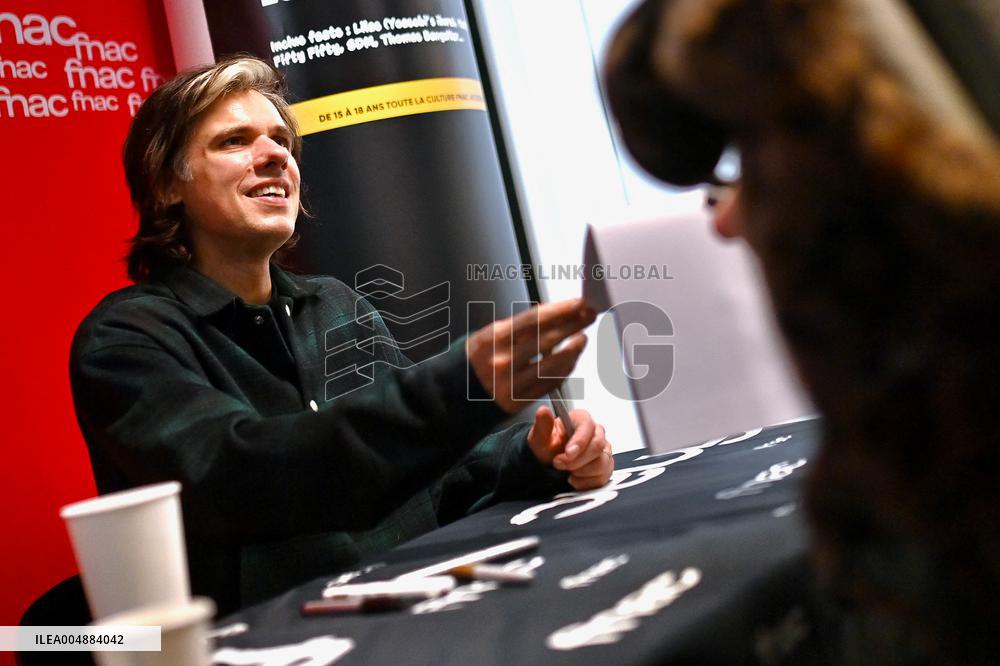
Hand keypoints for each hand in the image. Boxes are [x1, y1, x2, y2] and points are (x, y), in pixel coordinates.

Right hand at [466, 299, 594, 413]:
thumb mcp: (488, 336)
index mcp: (494, 339)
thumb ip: (518, 329)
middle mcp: (504, 361)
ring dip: (573, 350)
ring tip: (582, 338)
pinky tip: (571, 359)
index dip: (561, 311)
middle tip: (589, 314)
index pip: (535, 320)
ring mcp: (512, 383)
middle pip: (548, 340)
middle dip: (573, 325)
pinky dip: (564, 370)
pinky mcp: (518, 401)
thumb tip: (553, 315)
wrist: (451, 394)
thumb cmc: (473, 360)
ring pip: (553, 365)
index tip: (578, 303)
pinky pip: (549, 384)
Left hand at [527, 406, 612, 489]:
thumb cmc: (546, 447)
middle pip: (598, 446)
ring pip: (602, 463)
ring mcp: (603, 449)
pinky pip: (603, 476)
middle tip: (560, 464)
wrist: (547, 463)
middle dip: (577, 460)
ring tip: (567, 471)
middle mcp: (595, 432)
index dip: (579, 442)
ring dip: (581, 472)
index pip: (588, 426)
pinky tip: (575, 478)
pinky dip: (587, 482)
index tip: (567, 454)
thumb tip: (543, 410)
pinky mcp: (606, 465)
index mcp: (580, 419)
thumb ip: (543, 424)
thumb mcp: (539, 437)